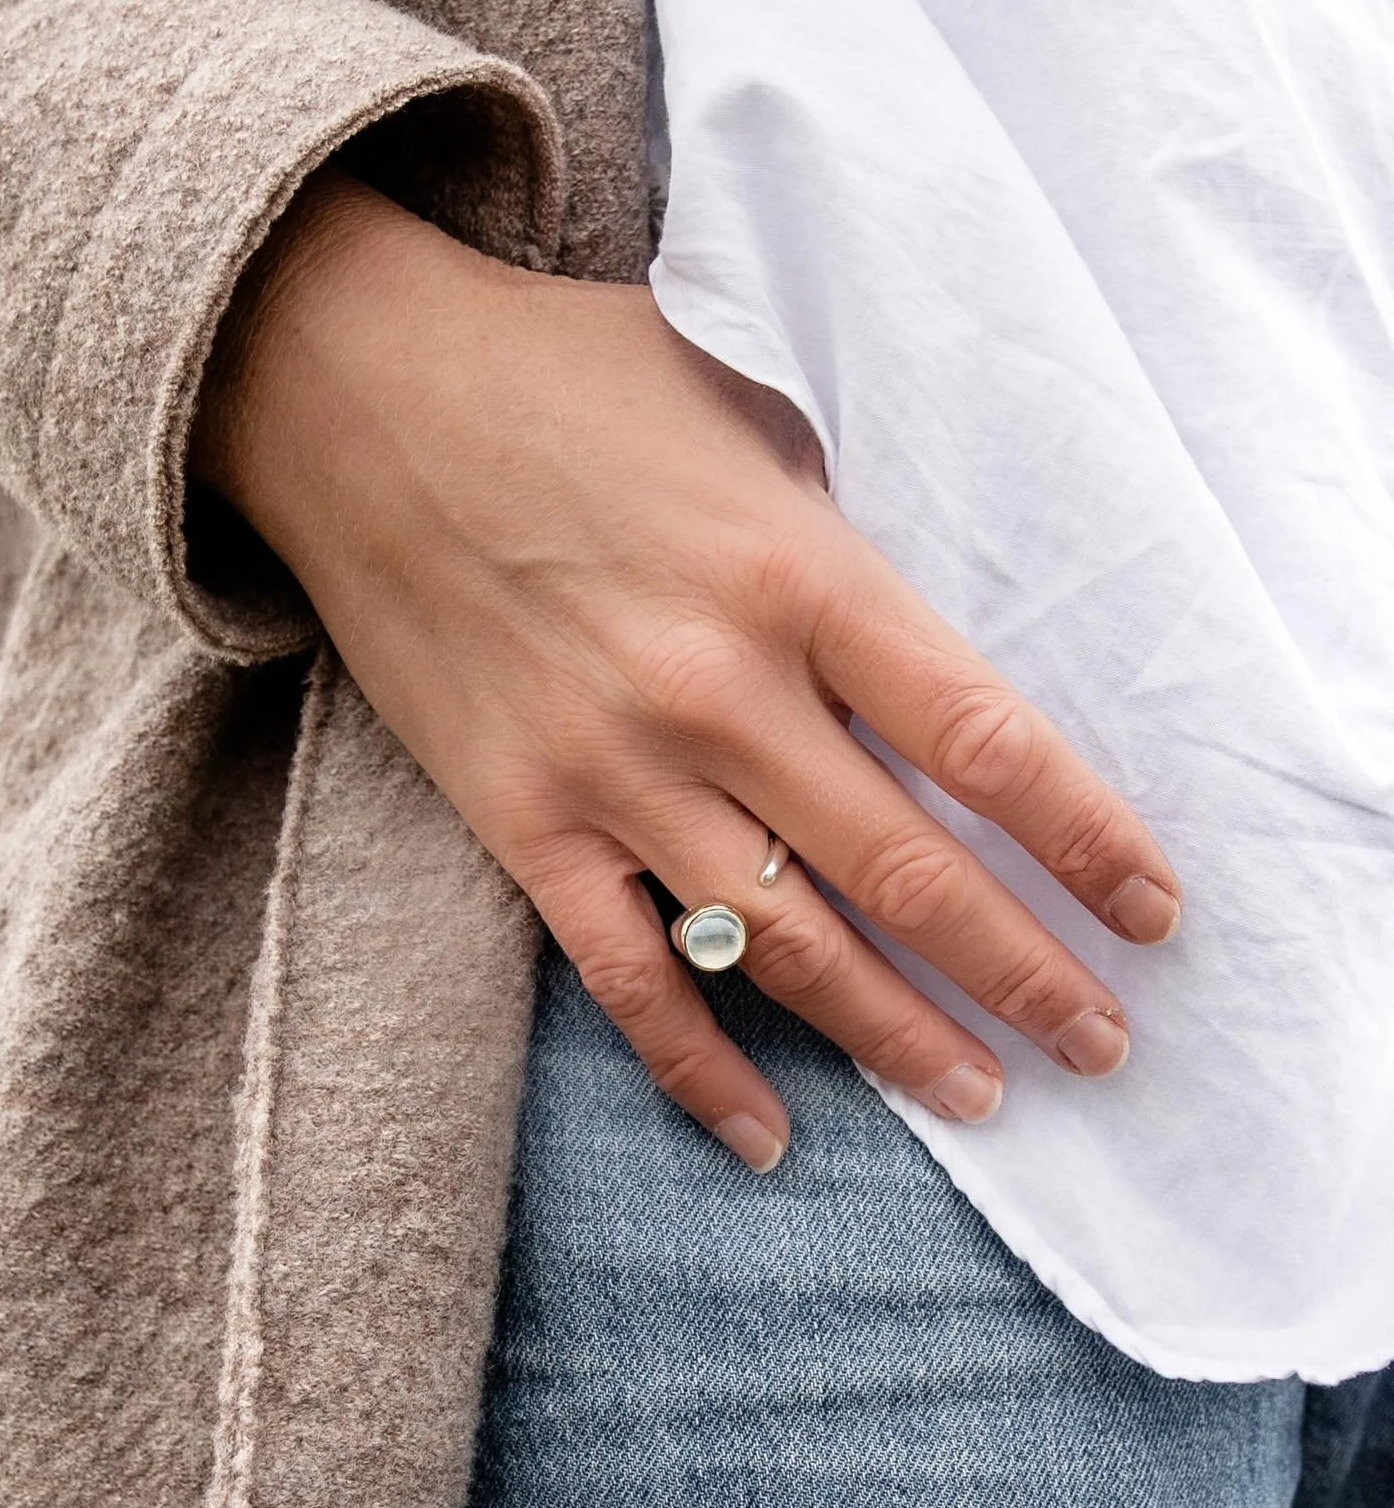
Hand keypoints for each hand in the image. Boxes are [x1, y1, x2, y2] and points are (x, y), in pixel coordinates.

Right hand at [193, 167, 1180, 1171]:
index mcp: (796, 572)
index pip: (983, 739)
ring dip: (895, 1034)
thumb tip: (914, 641)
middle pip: (906, 869)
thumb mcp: (743, 408)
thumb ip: (839, 536)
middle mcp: (716, 688)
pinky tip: (766, 1130)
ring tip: (981, 1095)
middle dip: (1021, 971)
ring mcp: (611, 766)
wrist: (359, 394)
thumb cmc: (565, 378)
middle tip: (1101, 1042)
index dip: (1084, 838)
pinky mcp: (519, 814)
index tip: (1148, 908)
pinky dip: (697, 1064)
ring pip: (783, 944)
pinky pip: (624, 972)